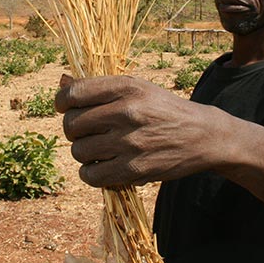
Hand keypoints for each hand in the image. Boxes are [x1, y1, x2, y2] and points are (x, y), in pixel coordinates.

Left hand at [55, 74, 224, 186]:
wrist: (201, 135)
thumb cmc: (162, 109)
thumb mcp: (137, 88)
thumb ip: (101, 88)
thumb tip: (62, 87)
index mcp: (125, 88)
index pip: (74, 94)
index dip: (62, 102)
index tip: (65, 108)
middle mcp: (126, 112)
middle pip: (72, 124)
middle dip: (73, 129)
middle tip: (85, 131)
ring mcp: (129, 142)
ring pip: (79, 151)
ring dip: (83, 152)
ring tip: (97, 149)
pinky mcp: (134, 168)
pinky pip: (91, 175)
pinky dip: (90, 172)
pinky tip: (101, 165)